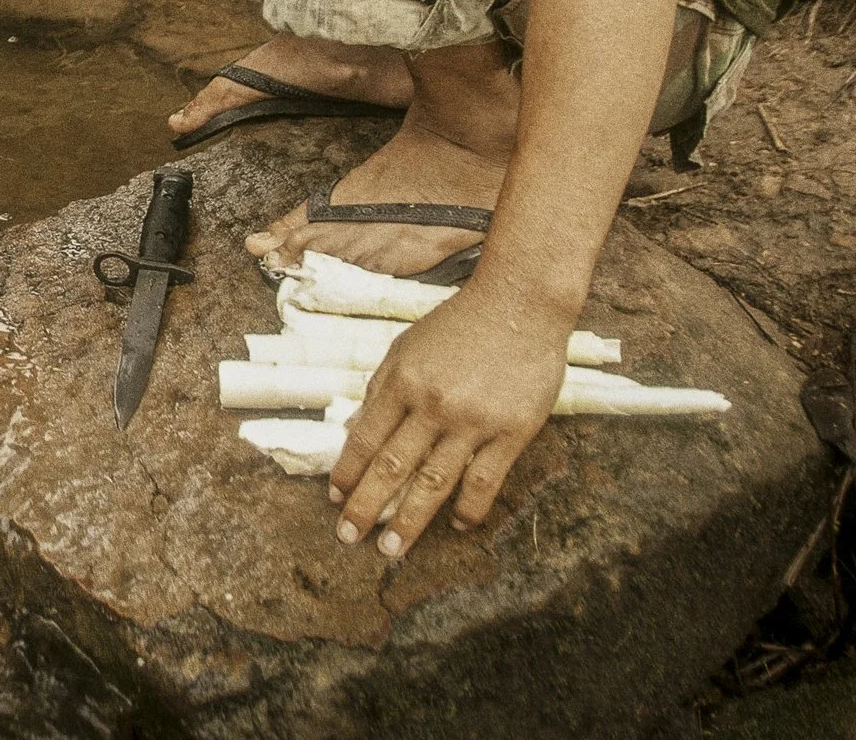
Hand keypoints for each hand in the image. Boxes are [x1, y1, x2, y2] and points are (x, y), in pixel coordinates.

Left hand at [328, 281, 569, 556]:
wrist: (521, 305)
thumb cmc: (458, 324)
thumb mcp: (407, 345)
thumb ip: (382, 387)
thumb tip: (355, 431)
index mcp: (404, 381)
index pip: (366, 438)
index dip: (348, 471)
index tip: (334, 498)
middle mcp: (434, 405)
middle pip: (393, 467)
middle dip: (366, 507)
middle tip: (348, 537)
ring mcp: (474, 422)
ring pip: (434, 483)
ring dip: (410, 521)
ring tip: (391, 550)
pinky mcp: (512, 433)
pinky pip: (485, 481)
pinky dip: (469, 509)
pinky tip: (457, 526)